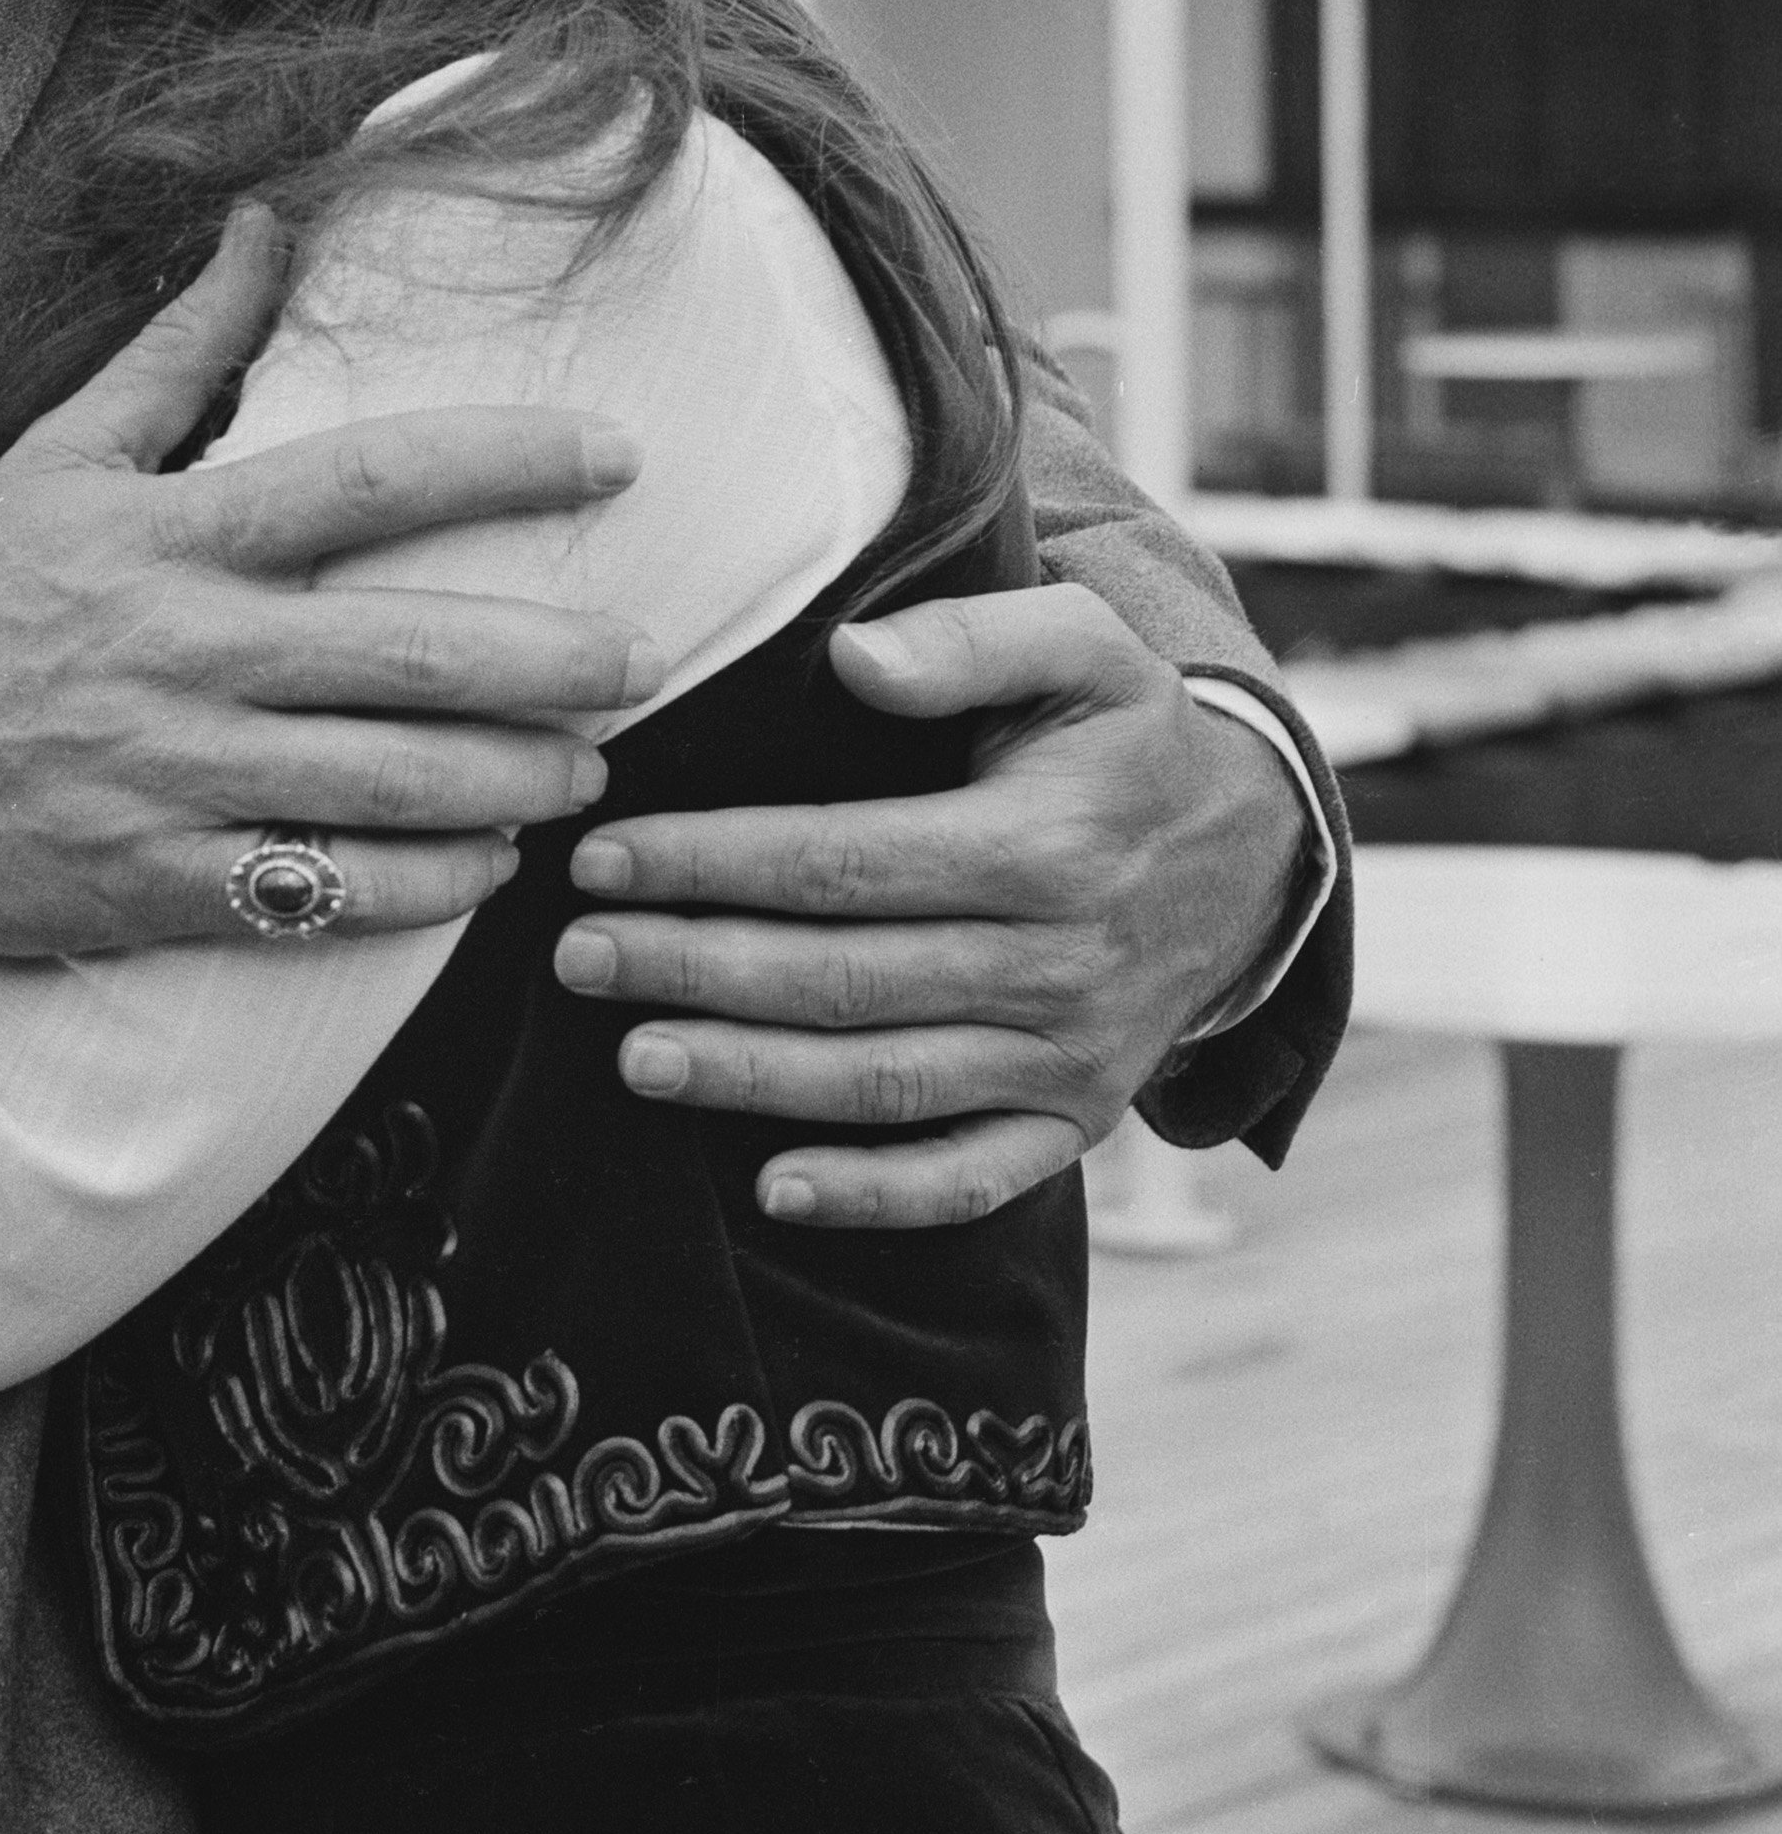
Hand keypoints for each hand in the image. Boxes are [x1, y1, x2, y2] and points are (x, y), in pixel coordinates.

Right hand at [0, 207, 653, 959]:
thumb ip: (177, 347)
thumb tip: (265, 222)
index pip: (364, 482)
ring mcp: (178, 778)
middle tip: (646, 653)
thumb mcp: (56, 454)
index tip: (617, 457)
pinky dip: (431, 886)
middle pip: (406, 655)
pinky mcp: (166, 885)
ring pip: (390, 787)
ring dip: (517, 778)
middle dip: (551, 659)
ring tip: (588, 765)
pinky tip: (491, 865)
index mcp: (169, 538)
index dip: (503, 462)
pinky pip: (331, 897)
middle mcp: (185, 655)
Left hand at [549, 587, 1316, 1229]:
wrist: (1256, 856)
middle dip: (696, 969)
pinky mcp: (1077, 1119)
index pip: (844, 863)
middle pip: (845, 978)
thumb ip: (973, 638)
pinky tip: (771, 1191)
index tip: (602, 857)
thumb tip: (853, 660)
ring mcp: (1070, 1057)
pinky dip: (875, 1194)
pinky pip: (973, 1179)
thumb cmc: (1129, 734)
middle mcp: (1058, 966)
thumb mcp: (1085, 647)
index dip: (715, 863)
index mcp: (1043, 848)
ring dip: (752, 1077)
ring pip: (886, 1080)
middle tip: (576, 957)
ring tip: (633, 1058)